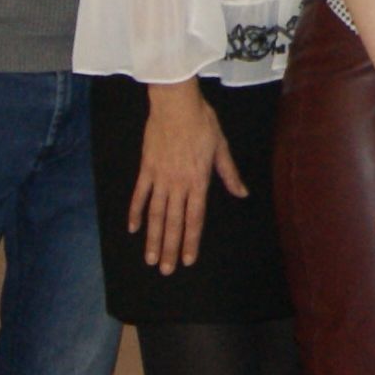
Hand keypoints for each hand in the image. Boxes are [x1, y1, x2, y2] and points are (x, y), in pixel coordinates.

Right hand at [131, 80, 225, 273]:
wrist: (176, 104)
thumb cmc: (202, 123)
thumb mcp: (221, 148)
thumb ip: (229, 174)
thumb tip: (242, 193)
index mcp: (199, 181)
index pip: (195, 219)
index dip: (191, 241)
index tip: (188, 260)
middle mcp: (178, 184)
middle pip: (174, 223)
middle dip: (170, 249)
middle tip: (165, 270)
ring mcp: (160, 178)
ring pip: (156, 214)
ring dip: (153, 238)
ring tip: (150, 259)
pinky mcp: (146, 168)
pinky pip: (139, 195)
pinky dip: (135, 212)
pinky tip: (132, 229)